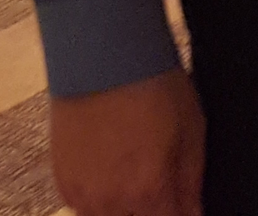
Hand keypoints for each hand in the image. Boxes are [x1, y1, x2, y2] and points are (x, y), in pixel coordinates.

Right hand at [50, 69, 204, 215]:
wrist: (103, 58)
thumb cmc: (154, 86)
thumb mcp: (192, 129)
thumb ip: (191, 181)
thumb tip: (195, 211)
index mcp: (148, 192)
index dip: (183, 214)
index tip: (187, 204)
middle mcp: (110, 203)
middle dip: (153, 210)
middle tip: (163, 187)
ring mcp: (81, 195)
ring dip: (127, 209)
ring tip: (139, 177)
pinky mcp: (62, 182)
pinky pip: (84, 208)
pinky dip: (102, 201)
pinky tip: (115, 173)